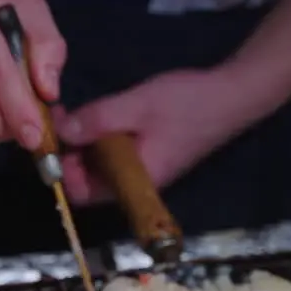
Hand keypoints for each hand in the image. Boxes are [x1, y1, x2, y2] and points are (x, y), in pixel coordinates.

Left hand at [52, 68, 276, 204]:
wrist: (235, 95)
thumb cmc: (187, 104)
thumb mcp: (136, 106)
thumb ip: (97, 120)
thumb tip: (61, 131)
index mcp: (134, 182)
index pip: (83, 195)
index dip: (62, 173)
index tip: (55, 141)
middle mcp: (137, 184)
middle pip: (89, 181)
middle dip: (70, 155)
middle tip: (61, 120)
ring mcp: (145, 169)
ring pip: (101, 166)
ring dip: (84, 144)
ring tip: (75, 113)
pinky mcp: (152, 155)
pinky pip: (116, 155)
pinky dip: (102, 139)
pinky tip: (99, 115)